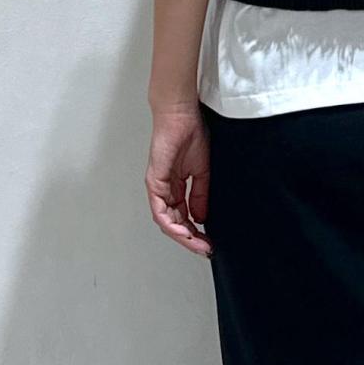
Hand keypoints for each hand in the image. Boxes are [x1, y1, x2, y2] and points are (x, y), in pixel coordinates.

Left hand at [145, 102, 211, 257]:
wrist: (182, 116)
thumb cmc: (190, 134)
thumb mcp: (201, 172)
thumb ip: (200, 196)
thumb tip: (201, 218)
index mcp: (175, 187)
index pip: (183, 217)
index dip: (196, 232)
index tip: (209, 242)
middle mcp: (164, 190)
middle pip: (174, 224)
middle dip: (191, 239)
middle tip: (206, 248)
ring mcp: (158, 187)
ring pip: (166, 222)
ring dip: (182, 236)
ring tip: (199, 244)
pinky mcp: (155, 182)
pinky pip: (160, 210)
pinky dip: (172, 224)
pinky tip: (184, 231)